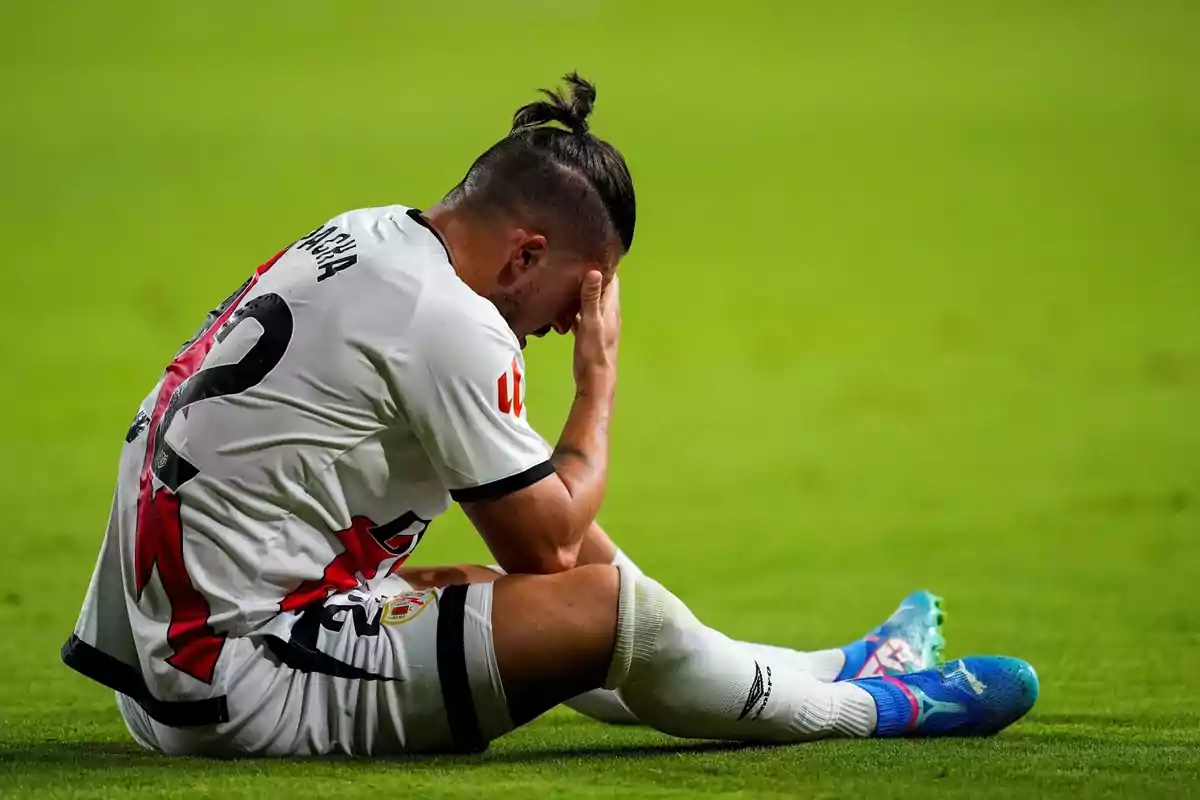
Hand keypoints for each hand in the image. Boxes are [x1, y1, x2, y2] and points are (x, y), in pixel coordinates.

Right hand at [572, 271, 619, 393]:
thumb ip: (591, 298)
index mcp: (611, 307)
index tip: (591, 251)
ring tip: (566, 279)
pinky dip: (576, 309)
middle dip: (590, 275)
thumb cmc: (594, 352)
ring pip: (591, 301)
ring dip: (582, 292)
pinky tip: (563, 306)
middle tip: (574, 262)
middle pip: (601, 288)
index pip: (612, 279)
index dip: (604, 264)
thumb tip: (595, 271)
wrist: (595, 379)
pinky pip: (583, 315)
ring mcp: (599, 323)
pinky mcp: (590, 333)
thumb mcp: (591, 322)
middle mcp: (608, 313)